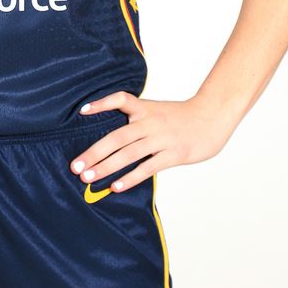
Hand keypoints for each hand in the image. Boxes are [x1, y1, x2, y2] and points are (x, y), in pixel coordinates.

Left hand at [69, 90, 233, 191]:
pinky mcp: (173, 154)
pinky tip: (116, 187)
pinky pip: (147, 167)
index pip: (121, 100)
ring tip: (88, 178)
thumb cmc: (182, 117)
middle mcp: (150, 122)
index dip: (102, 104)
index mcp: (145, 108)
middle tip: (75, 166)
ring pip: (128, 154)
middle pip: (117, 137)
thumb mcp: (158, 111)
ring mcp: (161, 138)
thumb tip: (114, 139)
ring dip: (106, 167)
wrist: (213, 117)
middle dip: (94, 153)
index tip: (82, 111)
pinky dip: (130, 178)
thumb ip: (139, 120)